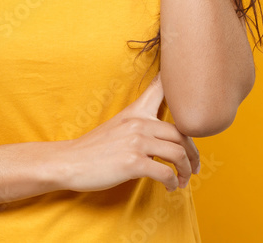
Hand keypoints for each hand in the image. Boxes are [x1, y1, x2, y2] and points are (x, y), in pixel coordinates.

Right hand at [58, 71, 199, 192]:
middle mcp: (138, 123)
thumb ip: (139, 123)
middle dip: (193, 152)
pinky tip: (170, 187)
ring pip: (178, 153)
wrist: (69, 162)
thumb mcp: (117, 126)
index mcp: (135, 111)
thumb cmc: (94, 148)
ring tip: (183, 179)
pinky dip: (172, 182)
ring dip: (185, 169)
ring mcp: (136, 142)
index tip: (190, 75)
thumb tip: (161, 132)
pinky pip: (165, 172)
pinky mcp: (133, 163)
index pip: (160, 88)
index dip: (177, 81)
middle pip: (181, 133)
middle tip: (194, 166)